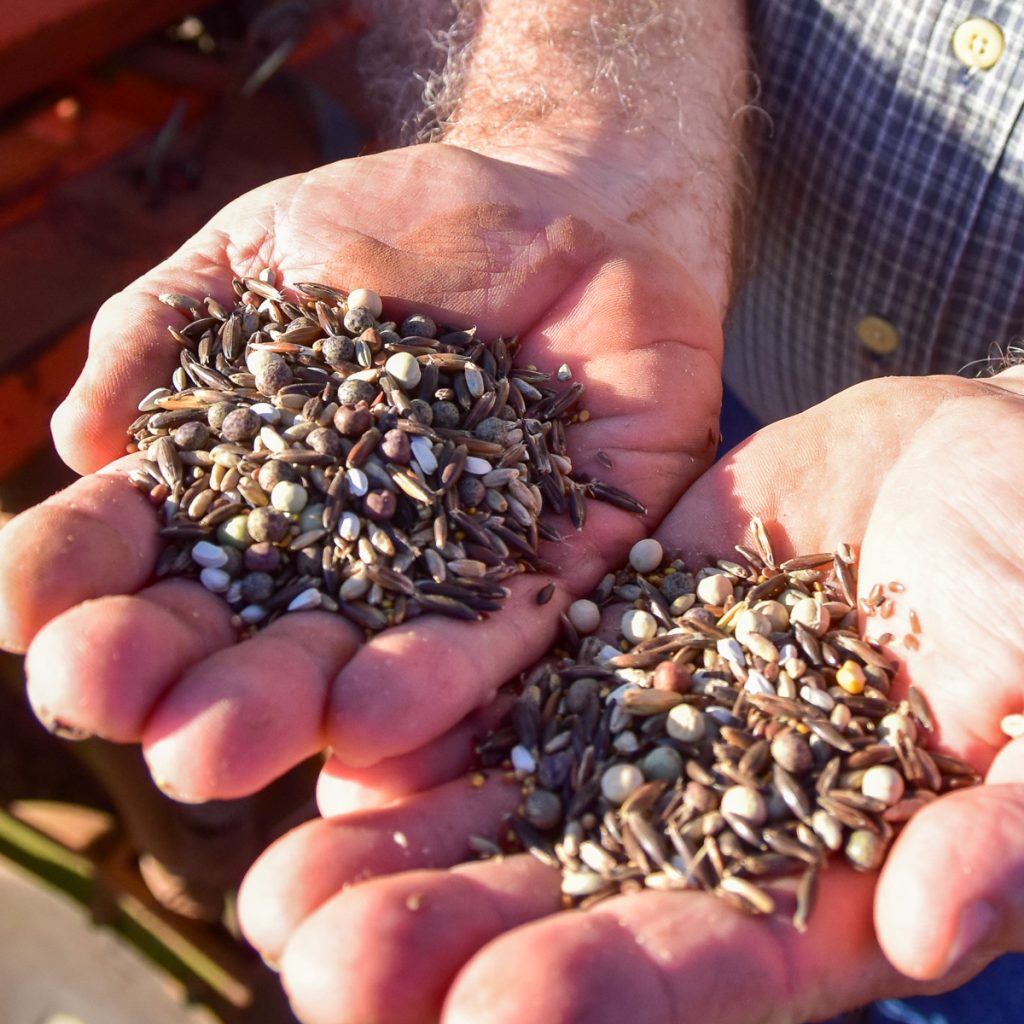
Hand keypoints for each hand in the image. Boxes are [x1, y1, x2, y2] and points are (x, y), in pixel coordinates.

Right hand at [0, 143, 722, 801]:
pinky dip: (442, 683)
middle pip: (243, 635)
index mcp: (248, 480)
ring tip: (220, 750)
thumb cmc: (399, 229)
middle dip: (176, 679)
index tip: (26, 612)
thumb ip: (169, 328)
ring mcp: (442, 570)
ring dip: (289, 708)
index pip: (141, 545)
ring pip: (359, 660)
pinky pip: (500, 638)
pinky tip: (377, 722)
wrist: (564, 217)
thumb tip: (83, 439)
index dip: (73, 580)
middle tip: (120, 712)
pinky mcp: (548, 570)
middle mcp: (335, 550)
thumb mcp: (266, 249)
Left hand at [237, 372, 1023, 1023]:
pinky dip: (431, 712)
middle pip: (573, 903)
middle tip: (319, 969)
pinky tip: (339, 737)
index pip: (713, 963)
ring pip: (515, 802)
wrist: (984, 472)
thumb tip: (931, 928)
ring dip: (403, 850)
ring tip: (277, 888)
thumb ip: (1015, 820)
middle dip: (452, 942)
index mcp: (829, 873)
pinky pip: (512, 677)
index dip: (609, 994)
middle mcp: (716, 818)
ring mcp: (652, 720)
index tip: (492, 1019)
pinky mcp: (613, 627)